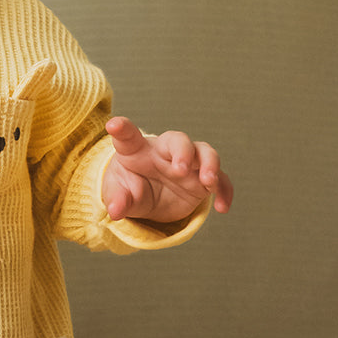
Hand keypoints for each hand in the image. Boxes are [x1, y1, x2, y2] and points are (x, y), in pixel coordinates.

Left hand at [101, 116, 232, 222]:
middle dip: (183, 151)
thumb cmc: (130, 188)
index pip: (128, 136)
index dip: (122, 128)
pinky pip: (221, 180)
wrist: (149, 199)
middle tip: (180, 169)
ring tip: (208, 182)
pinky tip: (222, 207)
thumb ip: (117, 200)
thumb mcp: (119, 194)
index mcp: (137, 150)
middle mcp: (165, 152)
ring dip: (209, 164)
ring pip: (205, 152)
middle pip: (178, 139)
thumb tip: (115, 211)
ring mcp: (188, 164)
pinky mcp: (202, 181)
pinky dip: (224, 191)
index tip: (113, 126)